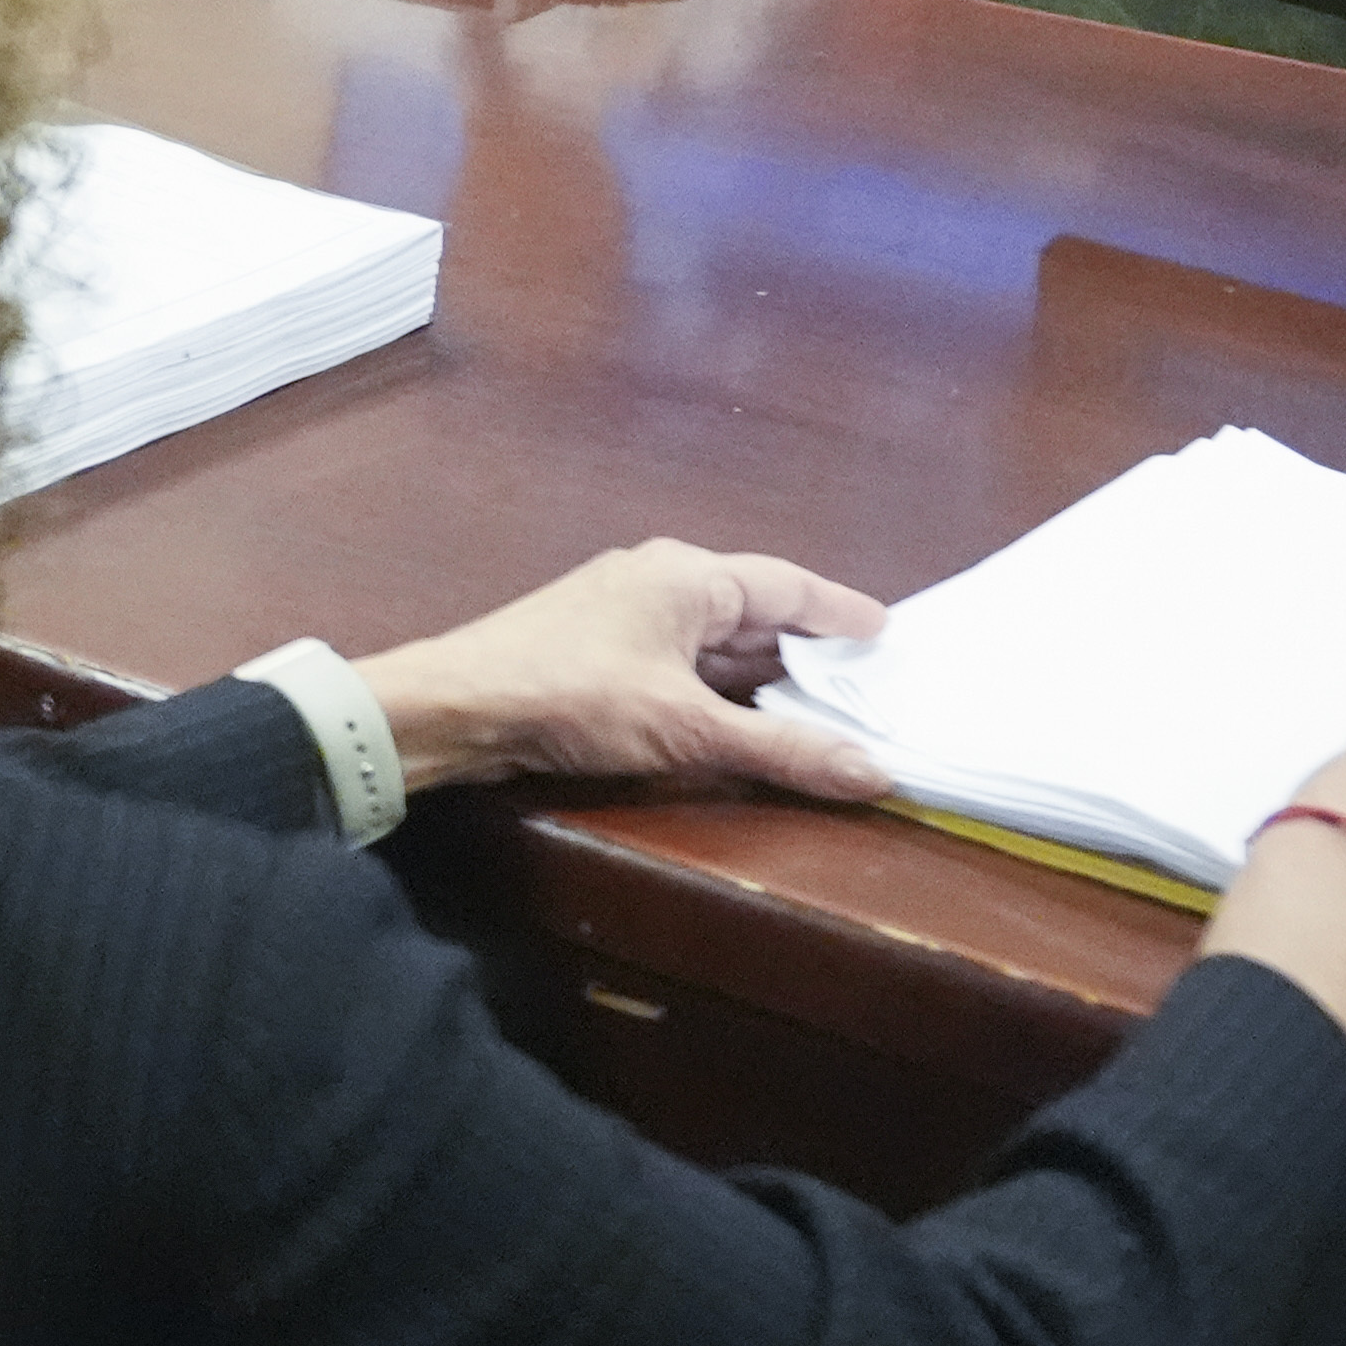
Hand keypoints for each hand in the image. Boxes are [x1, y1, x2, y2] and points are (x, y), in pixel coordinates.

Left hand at [346, 540, 893, 801]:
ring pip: (718, 645)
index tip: (889, 634)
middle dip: (810, 653)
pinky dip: (723, 692)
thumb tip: (872, 770)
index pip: (788, 586)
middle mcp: (661, 582)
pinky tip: (744, 722)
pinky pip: (684, 665)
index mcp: (687, 575)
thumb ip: (782, 749)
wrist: (456, 709)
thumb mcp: (687, 727)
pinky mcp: (601, 653)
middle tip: (870, 688)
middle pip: (756, 615)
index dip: (841, 613)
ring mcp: (627, 616)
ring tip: (824, 712)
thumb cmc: (571, 695)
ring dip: (765, 678)